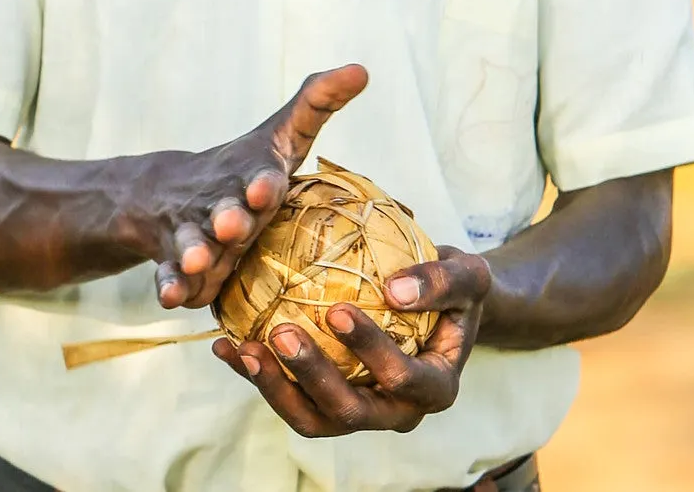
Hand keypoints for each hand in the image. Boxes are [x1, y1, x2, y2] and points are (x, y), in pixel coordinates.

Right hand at [138, 64, 367, 310]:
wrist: (166, 192)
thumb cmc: (244, 169)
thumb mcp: (280, 137)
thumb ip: (318, 105)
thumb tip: (362, 68)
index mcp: (250, 176)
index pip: (259, 176)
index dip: (262, 183)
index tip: (265, 189)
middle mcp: (219, 203)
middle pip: (223, 211)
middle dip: (227, 217)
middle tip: (231, 224)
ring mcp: (194, 232)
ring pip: (192, 243)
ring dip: (195, 251)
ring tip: (197, 261)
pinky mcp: (176, 262)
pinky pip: (170, 275)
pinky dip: (169, 285)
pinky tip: (172, 298)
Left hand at [212, 247, 492, 435]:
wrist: (435, 303)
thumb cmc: (453, 288)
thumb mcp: (468, 274)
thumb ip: (443, 281)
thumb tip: (396, 290)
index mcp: (436, 387)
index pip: (404, 379)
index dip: (371, 352)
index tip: (338, 311)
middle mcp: (396, 411)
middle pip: (350, 411)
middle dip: (312, 376)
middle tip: (282, 332)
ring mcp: (358, 412)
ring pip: (311, 419)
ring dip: (274, 388)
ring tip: (243, 347)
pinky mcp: (323, 402)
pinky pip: (286, 399)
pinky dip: (253, 375)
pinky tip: (225, 343)